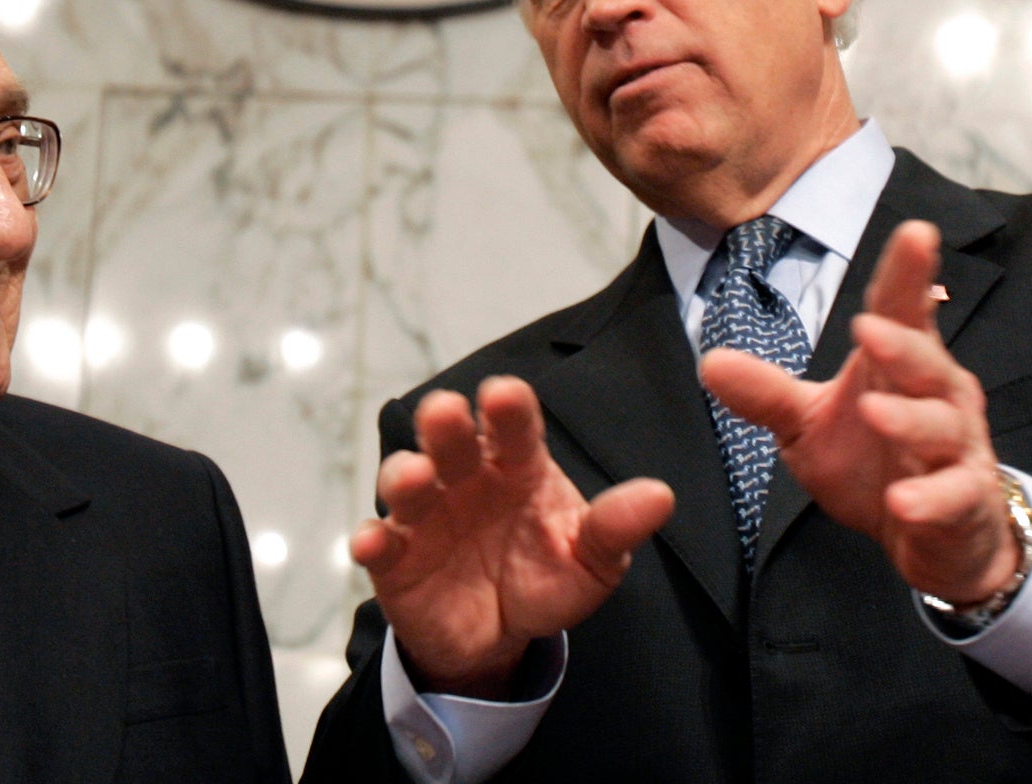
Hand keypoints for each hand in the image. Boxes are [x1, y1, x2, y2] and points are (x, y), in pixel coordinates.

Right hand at [350, 375, 674, 698]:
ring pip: (406, 481)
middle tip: (447, 412)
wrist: (501, 636)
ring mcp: (426, 515)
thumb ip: (615, 528)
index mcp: (516, 465)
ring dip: (405, 475)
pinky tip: (371, 545)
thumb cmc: (547, 577)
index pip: (512, 426)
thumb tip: (661, 496)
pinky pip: (378, 544)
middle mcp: (466, 478)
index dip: (507, 408)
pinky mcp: (395, 558)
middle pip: (451, 440)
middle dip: (444, 422)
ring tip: (415, 479)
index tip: (505, 394)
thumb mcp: (591, 561)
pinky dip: (371, 541)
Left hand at [699, 220, 1019, 605]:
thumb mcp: (807, 426)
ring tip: (873, 412)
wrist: (931, 537)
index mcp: (899, 365)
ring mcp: (958, 448)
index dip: (908, 272)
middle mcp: (939, 396)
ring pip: (941, 426)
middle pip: (925, 360)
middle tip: (865, 329)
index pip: (902, 310)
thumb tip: (709, 362)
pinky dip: (930, 498)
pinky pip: (953, 497)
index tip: (916, 231)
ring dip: (908, 419)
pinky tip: (902, 502)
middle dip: (900, 344)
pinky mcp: (966, 501)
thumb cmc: (872, 464)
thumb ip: (767, 393)